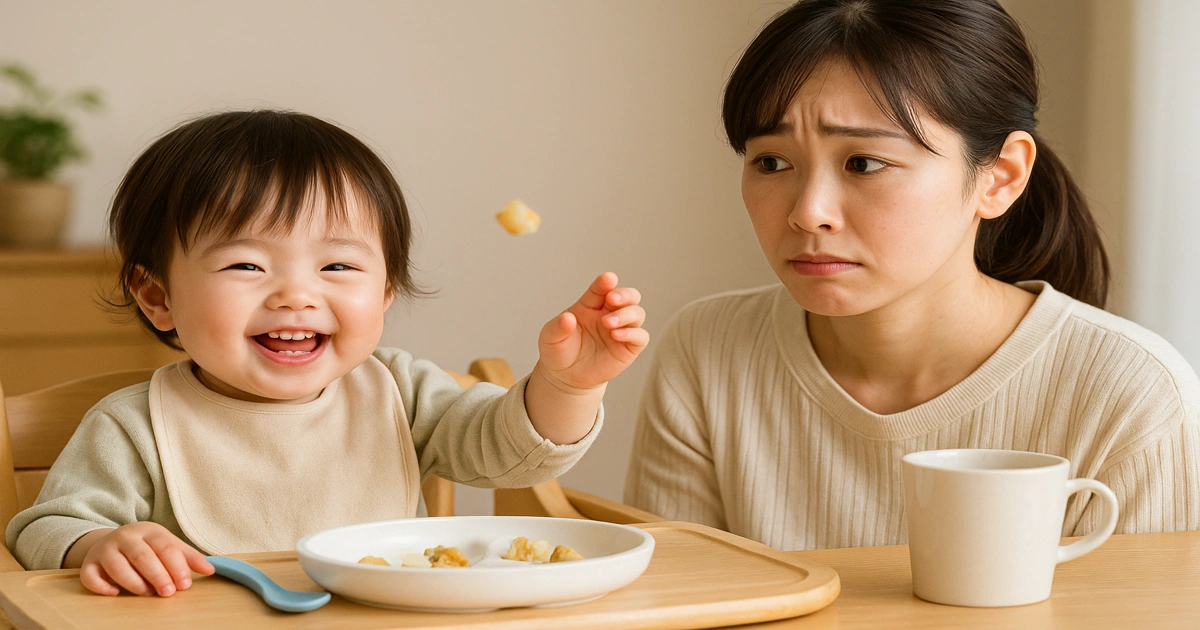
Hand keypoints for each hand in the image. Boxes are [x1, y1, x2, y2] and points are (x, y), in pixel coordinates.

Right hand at [76, 522, 214, 595]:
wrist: (111, 541)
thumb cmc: (147, 547)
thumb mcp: (168, 546)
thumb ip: (188, 557)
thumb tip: (211, 570)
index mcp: (149, 531)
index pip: (165, 547)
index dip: (176, 566)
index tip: (185, 584)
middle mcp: (126, 537)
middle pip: (143, 556)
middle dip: (158, 575)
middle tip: (168, 593)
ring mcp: (105, 549)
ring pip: (117, 566)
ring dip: (134, 582)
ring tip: (147, 593)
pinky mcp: (89, 564)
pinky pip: (90, 576)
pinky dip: (102, 587)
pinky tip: (115, 594)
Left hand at [537, 272, 647, 391]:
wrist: (565, 377)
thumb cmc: (559, 351)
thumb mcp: (551, 337)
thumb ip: (558, 327)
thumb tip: (567, 318)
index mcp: (590, 305)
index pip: (602, 288)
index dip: (605, 282)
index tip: (607, 279)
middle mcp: (608, 314)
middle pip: (629, 296)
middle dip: (624, 294)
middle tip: (612, 299)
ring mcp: (621, 330)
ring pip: (637, 313)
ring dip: (626, 314)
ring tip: (608, 323)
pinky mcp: (628, 348)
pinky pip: (640, 336)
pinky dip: (633, 333)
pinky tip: (617, 335)